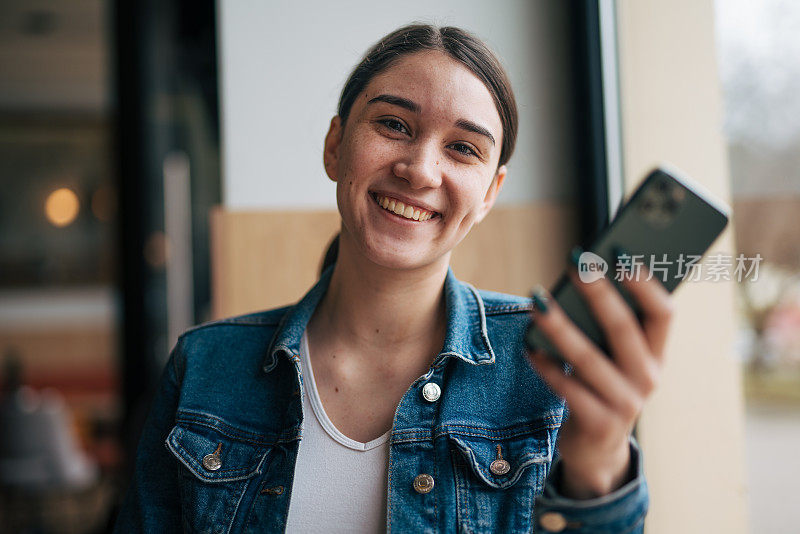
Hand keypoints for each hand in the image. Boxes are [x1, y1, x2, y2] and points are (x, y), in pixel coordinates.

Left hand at [526, 250, 673, 498]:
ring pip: (588, 358)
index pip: (663, 313)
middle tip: (576, 262)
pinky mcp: (598, 424)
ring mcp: (626, 405)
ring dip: (560, 326)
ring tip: (536, 300)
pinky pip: (567, 388)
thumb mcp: (615, 359)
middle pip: (624, 328)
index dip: (644, 282)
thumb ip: (607, 326)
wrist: (598, 449)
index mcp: (656, 354)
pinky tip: (528, 347)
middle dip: (599, 292)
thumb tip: (581, 273)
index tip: (619, 250)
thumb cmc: (602, 385)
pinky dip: (546, 365)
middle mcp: (648, 378)